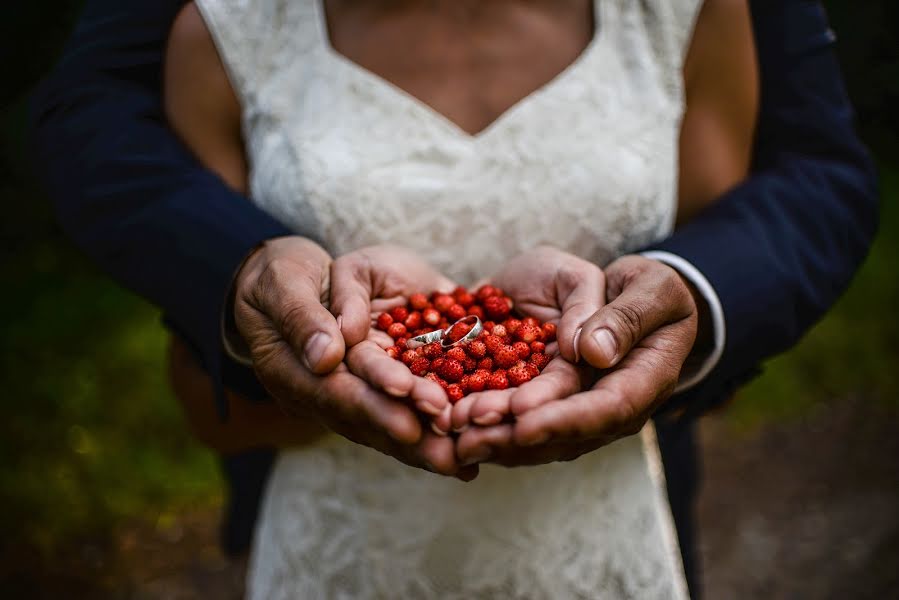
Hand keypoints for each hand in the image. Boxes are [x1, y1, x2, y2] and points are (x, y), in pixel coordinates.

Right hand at [233, 237, 474, 479]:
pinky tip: (466, 448)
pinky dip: (432, 425)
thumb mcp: (283, 283)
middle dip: (411, 438)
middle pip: (367, 419)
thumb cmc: (281, 275)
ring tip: (464, 462)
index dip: (373, 409)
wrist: (289, 277)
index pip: (336, 393)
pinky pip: (401, 409)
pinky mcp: (371, 384)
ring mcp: (346, 392)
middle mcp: (321, 392)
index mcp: (290, 371)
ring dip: (426, 444)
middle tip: (449, 457)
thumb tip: (326, 356)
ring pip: (386, 423)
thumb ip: (302, 316)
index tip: (409, 426)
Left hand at [456, 255, 698, 466]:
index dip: (563, 418)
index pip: (606, 408)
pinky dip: (485, 424)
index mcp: (644, 380)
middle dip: (511, 435)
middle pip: (563, 434)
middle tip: (467, 433)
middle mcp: (611, 407)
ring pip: (535, 437)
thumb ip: (624, 315)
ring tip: (450, 430)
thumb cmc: (643, 287)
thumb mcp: (645, 285)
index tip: (523, 419)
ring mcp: (579, 411)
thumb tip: (592, 352)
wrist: (624, 293)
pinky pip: (518, 423)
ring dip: (490, 437)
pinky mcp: (551, 405)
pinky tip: (450, 424)